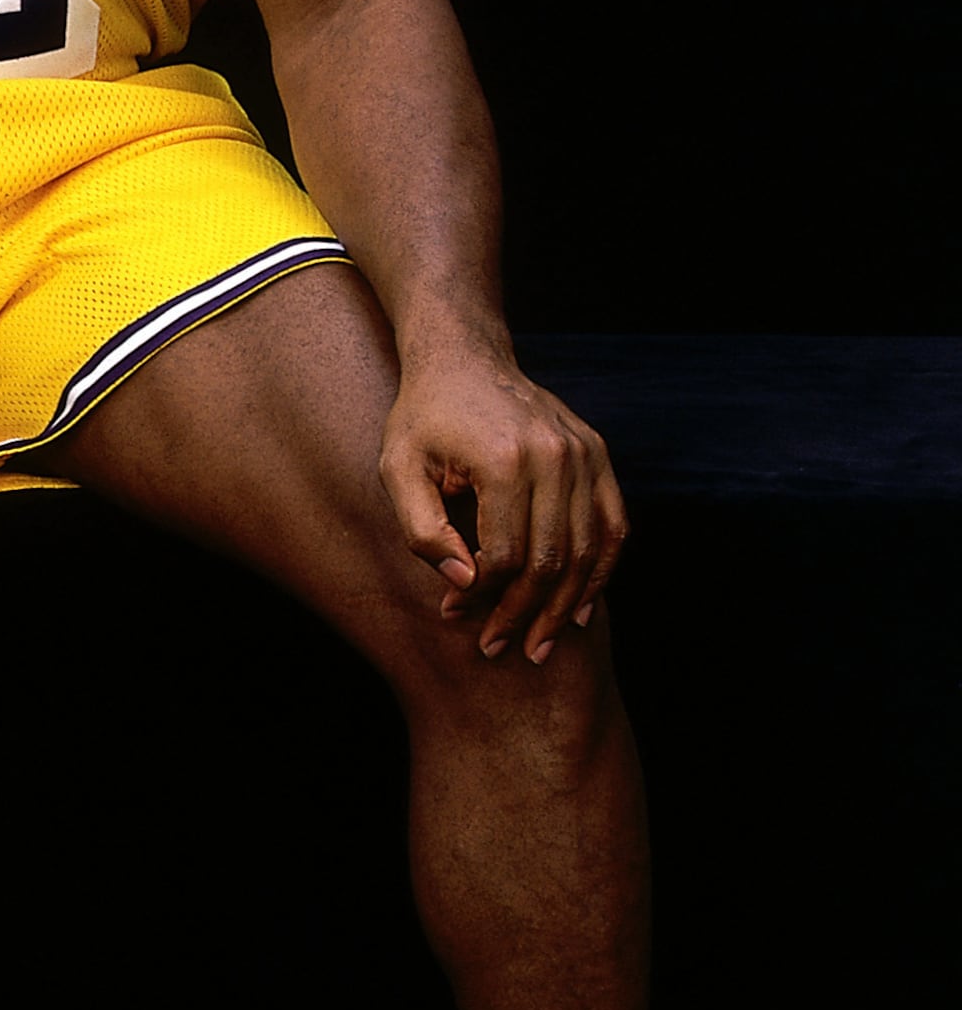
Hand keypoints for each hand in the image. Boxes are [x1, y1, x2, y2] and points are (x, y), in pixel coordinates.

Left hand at [381, 332, 628, 660]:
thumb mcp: (398, 470)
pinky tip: (581, 608)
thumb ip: (423, 531)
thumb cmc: (423, 420)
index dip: (480, 597)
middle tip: (502, 650)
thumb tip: (467, 583)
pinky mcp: (598, 455)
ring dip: (565, 606)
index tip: (455, 616)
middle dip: (524, 614)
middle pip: (549, 560)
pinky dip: (601, 571)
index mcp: (503, 461)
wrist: (465, 360)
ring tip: (543, 644)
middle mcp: (555, 457)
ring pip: (586, 550)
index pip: (503, 554)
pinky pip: (612, 525)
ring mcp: (584, 454)